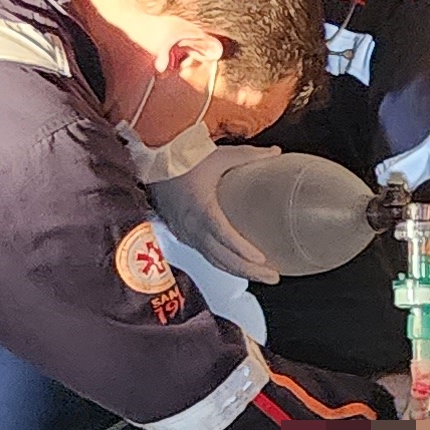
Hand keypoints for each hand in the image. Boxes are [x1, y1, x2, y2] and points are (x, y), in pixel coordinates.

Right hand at [152, 147, 380, 286]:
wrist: (153, 162)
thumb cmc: (183, 159)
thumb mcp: (219, 155)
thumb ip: (249, 155)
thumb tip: (275, 153)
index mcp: (201, 207)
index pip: (223, 234)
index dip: (242, 249)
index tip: (261, 259)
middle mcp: (191, 225)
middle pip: (221, 256)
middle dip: (248, 270)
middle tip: (272, 276)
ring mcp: (185, 232)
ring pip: (213, 260)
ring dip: (238, 270)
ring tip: (261, 275)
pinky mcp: (182, 234)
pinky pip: (204, 254)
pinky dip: (223, 263)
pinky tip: (237, 266)